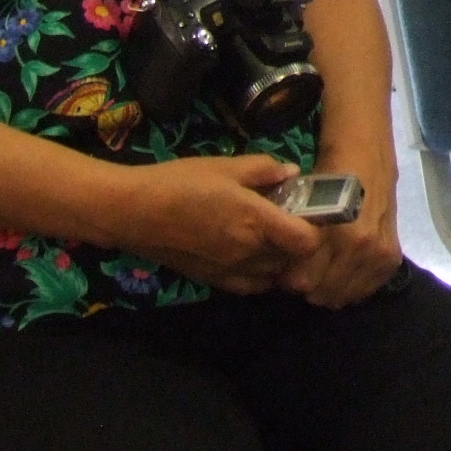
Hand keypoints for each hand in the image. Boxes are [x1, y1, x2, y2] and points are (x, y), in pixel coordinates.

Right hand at [113, 154, 319, 293]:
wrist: (135, 212)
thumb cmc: (182, 182)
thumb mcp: (227, 165)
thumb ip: (265, 170)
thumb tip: (292, 173)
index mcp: (258, 222)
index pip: (308, 242)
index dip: (316, 229)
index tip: (311, 212)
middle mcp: (251, 253)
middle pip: (295, 261)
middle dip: (299, 244)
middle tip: (292, 221)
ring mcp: (233, 271)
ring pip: (275, 276)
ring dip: (281, 260)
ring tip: (272, 237)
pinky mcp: (215, 281)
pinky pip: (252, 285)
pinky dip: (261, 274)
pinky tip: (253, 253)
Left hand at [277, 151, 404, 308]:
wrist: (364, 152)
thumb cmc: (327, 175)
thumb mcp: (302, 203)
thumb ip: (295, 238)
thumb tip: (282, 270)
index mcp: (334, 232)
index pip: (302, 281)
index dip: (288, 278)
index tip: (285, 269)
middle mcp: (360, 246)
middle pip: (323, 293)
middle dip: (308, 286)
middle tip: (303, 272)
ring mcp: (379, 252)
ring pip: (345, 295)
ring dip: (330, 288)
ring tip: (323, 272)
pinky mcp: (391, 256)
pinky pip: (368, 289)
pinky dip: (353, 286)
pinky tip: (344, 272)